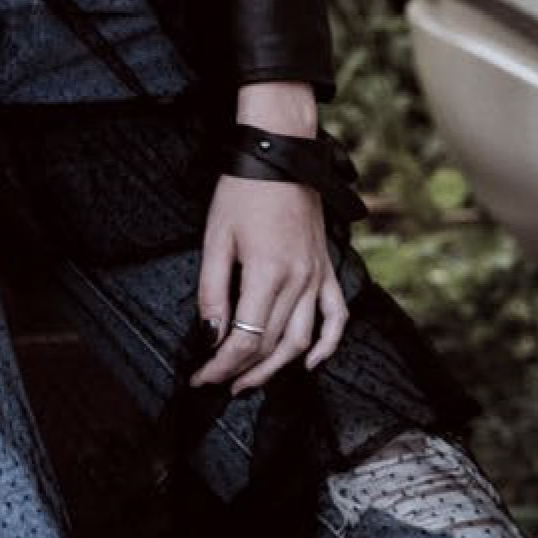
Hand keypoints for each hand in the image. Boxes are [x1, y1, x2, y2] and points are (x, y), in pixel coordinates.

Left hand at [192, 175, 346, 392]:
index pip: (245, 338)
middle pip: (272, 345)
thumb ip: (213, 292)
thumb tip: (210, 336)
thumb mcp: (216, 239)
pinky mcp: (326, 268)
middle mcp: (299, 279)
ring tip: (250, 381)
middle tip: (218, 383)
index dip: (221, 366)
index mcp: (268, 272)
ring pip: (302, 340)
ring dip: (277, 368)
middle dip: (242, 371)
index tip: (201, 378)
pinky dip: (328, 344)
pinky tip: (311, 362)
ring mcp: (317, 275)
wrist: (280, 153)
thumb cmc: (243, 191)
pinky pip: (336, 315)